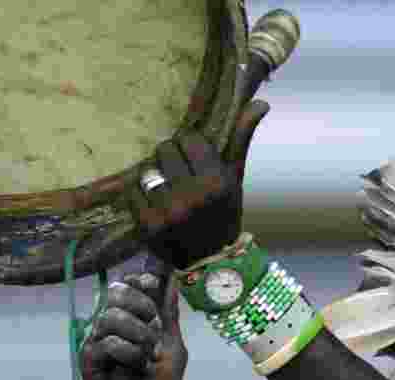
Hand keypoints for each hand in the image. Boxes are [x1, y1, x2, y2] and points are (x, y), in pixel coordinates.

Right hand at [80, 260, 186, 379]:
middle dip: (139, 302)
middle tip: (153, 323)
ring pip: (109, 315)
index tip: (153, 284)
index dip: (139, 280)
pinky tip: (136, 366)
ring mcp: (98, 341)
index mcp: (132, 320)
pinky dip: (127, 352)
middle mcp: (112, 327)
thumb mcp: (173, 348)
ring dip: (136, 331)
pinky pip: (106, 342)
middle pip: (115, 292)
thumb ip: (169, 315)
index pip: (127, 285)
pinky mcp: (88, 358)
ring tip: (148, 352)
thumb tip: (172, 281)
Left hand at [138, 100, 269, 269]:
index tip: (194, 158)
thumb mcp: (235, 178)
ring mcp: (166, 212)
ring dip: (155, 176)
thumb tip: (260, 101)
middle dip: (171, 157)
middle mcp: (191, 197)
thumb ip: (241, 138)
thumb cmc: (224, 213)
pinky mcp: (146, 226)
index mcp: (216, 183)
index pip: (188, 139)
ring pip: (147, 169)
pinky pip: (134, 192)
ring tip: (167, 190)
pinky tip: (156, 205)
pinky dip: (142, 195)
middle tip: (179, 174)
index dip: (189, 146)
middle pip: (164, 149)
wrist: (212, 262)